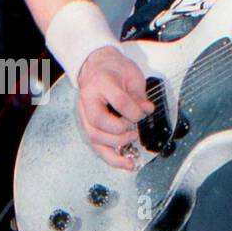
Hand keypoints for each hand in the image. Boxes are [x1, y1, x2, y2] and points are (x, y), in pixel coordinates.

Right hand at [76, 45, 153, 171]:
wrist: (96, 67)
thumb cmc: (113, 69)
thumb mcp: (131, 75)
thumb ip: (139, 95)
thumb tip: (146, 110)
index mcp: (101, 83)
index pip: (119, 101)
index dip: (135, 111)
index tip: (144, 112)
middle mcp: (88, 100)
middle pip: (100, 123)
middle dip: (121, 131)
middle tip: (135, 131)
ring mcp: (84, 114)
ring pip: (95, 138)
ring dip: (116, 147)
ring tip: (131, 151)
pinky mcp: (87, 125)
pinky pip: (96, 146)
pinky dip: (111, 158)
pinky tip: (125, 163)